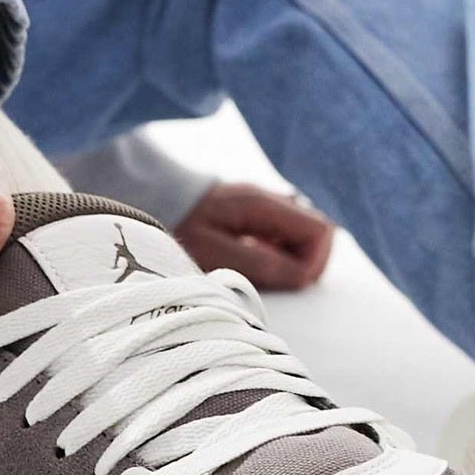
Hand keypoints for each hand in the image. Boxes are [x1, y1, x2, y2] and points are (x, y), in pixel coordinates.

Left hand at [175, 181, 333, 289]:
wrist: (153, 196)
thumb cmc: (179, 225)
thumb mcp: (212, 252)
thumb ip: (258, 263)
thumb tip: (299, 276)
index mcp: (265, 205)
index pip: (321, 231)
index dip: (313, 262)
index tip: (287, 279)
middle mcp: (272, 201)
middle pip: (318, 234)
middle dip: (304, 262)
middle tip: (273, 276)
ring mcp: (268, 207)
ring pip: (303, 237)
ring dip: (290, 259)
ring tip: (257, 266)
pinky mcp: (259, 215)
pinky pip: (285, 236)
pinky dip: (277, 254)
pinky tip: (251, 258)